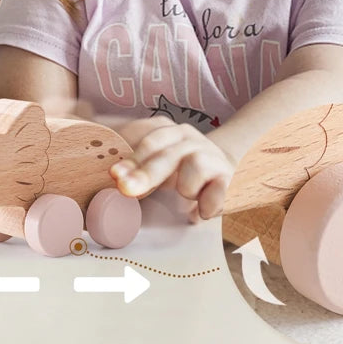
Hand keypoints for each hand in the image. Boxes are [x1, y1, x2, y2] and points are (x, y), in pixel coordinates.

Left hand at [109, 118, 233, 220]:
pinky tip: (202, 211)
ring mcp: (211, 154)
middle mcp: (189, 138)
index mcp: (169, 132)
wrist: (229, 170)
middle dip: (144, 173)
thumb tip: (113, 181)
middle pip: (165, 154)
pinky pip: (217, 193)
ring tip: (189, 194)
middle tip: (126, 189)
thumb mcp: (161, 163)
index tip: (113, 175)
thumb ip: (138, 169)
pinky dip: (207, 205)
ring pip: (193, 167)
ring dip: (186, 188)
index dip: (130, 158)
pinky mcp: (229, 176)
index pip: (148, 141)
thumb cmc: (184, 169)